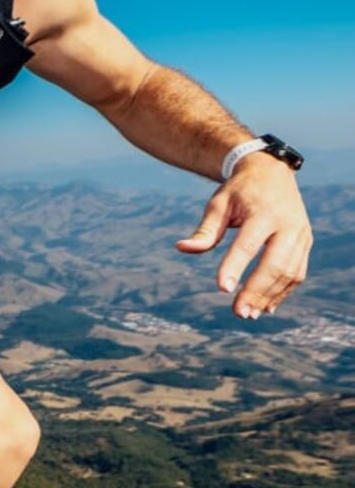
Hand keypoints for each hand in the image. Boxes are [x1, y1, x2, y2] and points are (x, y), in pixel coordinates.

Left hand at [176, 154, 311, 317]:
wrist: (272, 173)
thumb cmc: (239, 191)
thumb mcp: (218, 204)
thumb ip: (205, 230)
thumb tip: (182, 248)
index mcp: (264, 213)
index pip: (248, 245)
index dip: (235, 267)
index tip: (222, 289)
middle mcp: (289, 225)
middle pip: (274, 264)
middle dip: (256, 290)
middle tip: (238, 313)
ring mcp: (301, 235)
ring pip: (290, 272)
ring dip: (270, 296)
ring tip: (249, 314)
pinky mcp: (306, 243)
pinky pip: (298, 272)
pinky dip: (283, 291)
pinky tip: (266, 307)